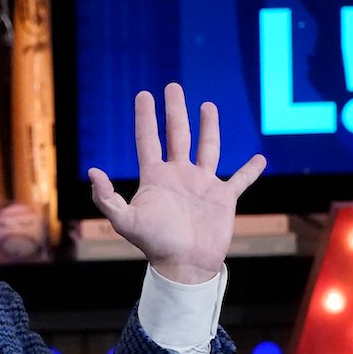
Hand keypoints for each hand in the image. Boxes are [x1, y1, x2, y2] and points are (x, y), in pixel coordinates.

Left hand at [88, 83, 264, 283]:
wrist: (184, 266)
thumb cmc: (155, 245)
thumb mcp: (125, 221)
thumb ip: (106, 198)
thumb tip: (92, 171)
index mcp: (156, 177)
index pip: (148, 140)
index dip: (145, 117)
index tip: (144, 95)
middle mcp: (179, 176)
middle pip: (177, 135)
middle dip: (174, 111)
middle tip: (173, 87)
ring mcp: (202, 185)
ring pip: (207, 148)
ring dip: (208, 127)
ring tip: (208, 105)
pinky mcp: (223, 198)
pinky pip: (240, 180)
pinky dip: (250, 170)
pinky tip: (260, 159)